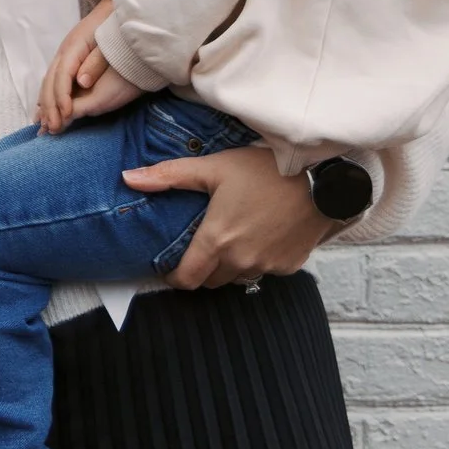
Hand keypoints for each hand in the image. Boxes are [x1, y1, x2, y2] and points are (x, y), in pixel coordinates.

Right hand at [37, 0, 137, 132]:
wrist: (114, 6)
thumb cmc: (113, 24)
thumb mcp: (108, 42)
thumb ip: (96, 63)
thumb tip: (83, 83)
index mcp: (72, 48)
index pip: (62, 77)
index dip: (61, 98)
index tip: (66, 116)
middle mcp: (63, 52)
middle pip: (49, 82)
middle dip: (49, 107)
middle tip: (52, 128)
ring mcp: (63, 55)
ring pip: (47, 82)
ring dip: (44, 104)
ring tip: (45, 125)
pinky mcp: (67, 58)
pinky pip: (52, 80)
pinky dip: (47, 96)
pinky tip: (46, 109)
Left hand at [124, 144, 333, 289]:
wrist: (320, 177)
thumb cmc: (265, 169)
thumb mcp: (213, 167)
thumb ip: (169, 176)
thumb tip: (128, 178)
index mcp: (217, 240)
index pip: (187, 279)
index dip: (175, 276)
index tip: (172, 267)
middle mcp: (241, 260)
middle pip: (211, 281)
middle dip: (202, 270)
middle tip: (202, 248)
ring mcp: (267, 265)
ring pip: (238, 278)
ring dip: (230, 267)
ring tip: (232, 240)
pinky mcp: (290, 265)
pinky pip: (265, 271)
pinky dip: (258, 261)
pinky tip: (260, 237)